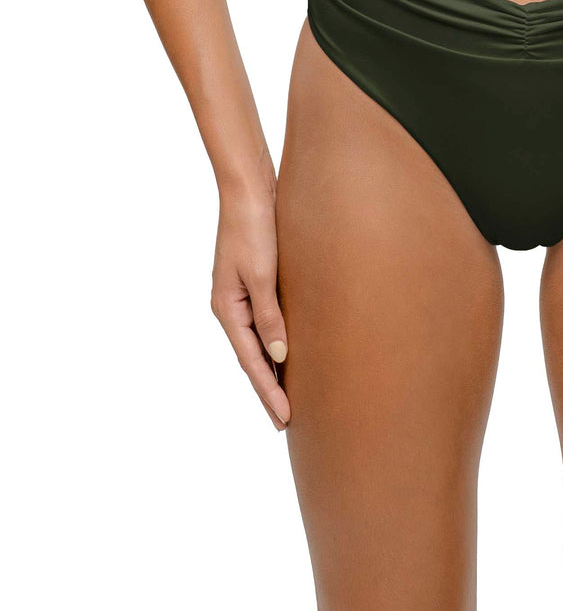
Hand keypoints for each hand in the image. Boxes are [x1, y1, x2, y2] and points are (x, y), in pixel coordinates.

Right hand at [211, 187, 290, 429]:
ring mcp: (240, 294)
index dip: (269, 391)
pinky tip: (286, 352)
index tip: (285, 419)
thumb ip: (269, 314)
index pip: (251, 360)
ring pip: (257, 342)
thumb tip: (278, 353)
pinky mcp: (254, 282)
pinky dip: (274, 342)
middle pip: (251, 357)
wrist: (249, 188)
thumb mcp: (262, 272)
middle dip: (268, 389)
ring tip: (288, 397)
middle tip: (285, 422)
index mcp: (227, 307)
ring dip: (271, 369)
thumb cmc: (254, 226)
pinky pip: (263, 322)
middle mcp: (230, 306)